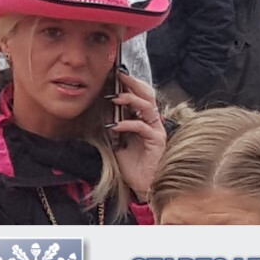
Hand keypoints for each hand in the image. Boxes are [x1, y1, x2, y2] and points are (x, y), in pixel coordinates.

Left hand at [106, 70, 168, 200]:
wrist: (142, 185)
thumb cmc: (131, 163)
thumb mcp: (116, 139)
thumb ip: (113, 123)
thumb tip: (102, 108)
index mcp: (144, 119)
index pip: (139, 96)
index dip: (129, 85)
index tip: (114, 75)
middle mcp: (152, 122)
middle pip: (148, 95)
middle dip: (133, 84)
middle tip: (119, 76)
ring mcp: (156, 130)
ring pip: (147, 107)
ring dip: (130, 100)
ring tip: (115, 98)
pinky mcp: (157, 141)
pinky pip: (143, 127)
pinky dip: (128, 124)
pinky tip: (115, 126)